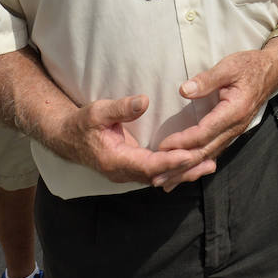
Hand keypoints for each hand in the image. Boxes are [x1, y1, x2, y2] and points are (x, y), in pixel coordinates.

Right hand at [55, 94, 203, 186]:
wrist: (67, 138)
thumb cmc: (82, 123)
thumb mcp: (97, 111)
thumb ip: (120, 108)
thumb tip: (144, 101)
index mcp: (114, 160)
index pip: (148, 165)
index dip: (170, 161)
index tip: (190, 155)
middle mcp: (123, 172)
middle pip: (159, 175)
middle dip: (184, 170)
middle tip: (209, 161)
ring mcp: (128, 172)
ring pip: (160, 177)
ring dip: (184, 172)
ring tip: (209, 164)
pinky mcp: (133, 168)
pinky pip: (157, 172)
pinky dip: (175, 169)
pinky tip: (194, 163)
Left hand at [153, 46, 277, 189]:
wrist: (271, 71)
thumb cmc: (249, 66)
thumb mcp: (229, 66)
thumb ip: (207, 79)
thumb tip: (184, 90)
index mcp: (234, 110)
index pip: (205, 132)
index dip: (183, 141)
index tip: (162, 146)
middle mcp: (235, 127)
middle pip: (205, 151)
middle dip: (180, 166)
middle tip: (156, 177)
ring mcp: (234, 132)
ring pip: (209, 156)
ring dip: (187, 171)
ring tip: (166, 183)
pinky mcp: (231, 133)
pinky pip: (213, 152)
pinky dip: (197, 165)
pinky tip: (185, 173)